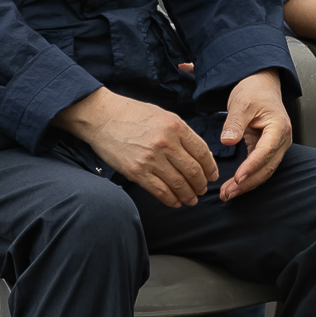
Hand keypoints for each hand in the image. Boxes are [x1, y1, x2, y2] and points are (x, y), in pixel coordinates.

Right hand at [56, 88, 216, 207]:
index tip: (212, 175)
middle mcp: (166, 143)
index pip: (202, 152)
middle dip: (201, 184)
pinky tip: (175, 202)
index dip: (210, 167)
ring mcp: (151, 159)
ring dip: (188, 195)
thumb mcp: (163, 115)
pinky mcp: (137, 172)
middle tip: (202, 190)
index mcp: (176, 126)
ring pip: (179, 184)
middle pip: (193, 171)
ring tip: (191, 199)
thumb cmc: (132, 114)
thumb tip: (198, 153)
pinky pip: (160, 191)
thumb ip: (181, 133)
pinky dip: (171, 200)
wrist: (103, 117)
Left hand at [217, 70, 292, 201]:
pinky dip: (248, 177)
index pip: (266, 151)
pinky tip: (234, 185)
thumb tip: (227, 141)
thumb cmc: (254, 91)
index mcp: (279, 127)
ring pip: (264, 171)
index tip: (238, 178)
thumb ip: (234, 123)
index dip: (252, 167)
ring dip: (247, 184)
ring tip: (227, 194)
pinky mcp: (268, 149)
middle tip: (227, 193)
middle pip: (267, 167)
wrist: (261, 85)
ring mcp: (276, 146)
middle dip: (247, 182)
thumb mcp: (241, 103)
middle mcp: (281, 139)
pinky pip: (260, 167)